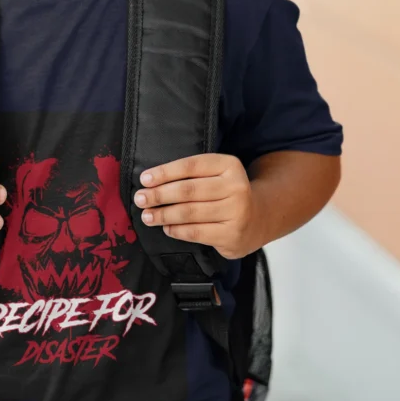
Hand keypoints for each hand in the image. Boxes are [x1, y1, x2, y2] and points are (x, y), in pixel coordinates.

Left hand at [133, 153, 262, 259]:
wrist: (259, 218)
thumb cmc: (226, 193)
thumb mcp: (216, 174)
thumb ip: (191, 174)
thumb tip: (151, 181)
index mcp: (229, 165)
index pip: (190, 166)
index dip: (165, 172)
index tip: (144, 179)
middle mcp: (236, 187)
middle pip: (188, 190)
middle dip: (159, 195)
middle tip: (140, 198)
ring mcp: (236, 213)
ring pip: (189, 213)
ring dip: (163, 214)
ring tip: (147, 215)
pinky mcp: (231, 235)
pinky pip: (196, 232)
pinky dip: (176, 230)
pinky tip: (166, 227)